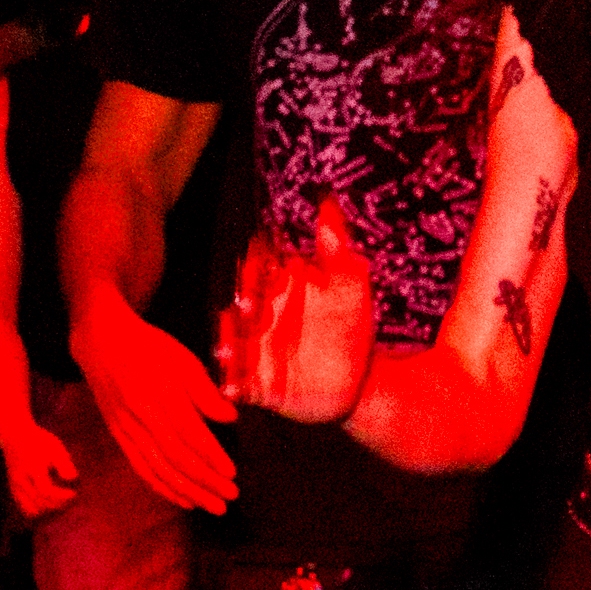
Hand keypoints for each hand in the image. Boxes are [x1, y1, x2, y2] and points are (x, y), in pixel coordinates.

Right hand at [0, 408, 83, 516]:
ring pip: (31, 509)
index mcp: (33, 469)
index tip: (73, 493)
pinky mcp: (13, 490)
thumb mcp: (55, 448)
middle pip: (40, 502)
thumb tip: (72, 479)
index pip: (46, 491)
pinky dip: (37, 510)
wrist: (15, 437)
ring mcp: (15, 487)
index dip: (61, 496)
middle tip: (70, 498)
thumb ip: (64, 464)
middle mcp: (21, 480)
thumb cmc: (39, 441)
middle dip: (58, 504)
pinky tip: (48, 503)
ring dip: (48, 509)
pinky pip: (24, 508)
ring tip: (60, 502)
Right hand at [67, 292, 240, 511]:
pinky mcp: (119, 437)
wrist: (101, 343)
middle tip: (230, 497)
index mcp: (160, 394)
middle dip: (205, 482)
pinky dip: (162, 487)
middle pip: (176, 458)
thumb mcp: (182, 359)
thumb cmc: (149, 348)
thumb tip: (229, 418)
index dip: (211, 457)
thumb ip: (204, 391)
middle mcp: (142, 417)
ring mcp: (127, 430)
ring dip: (188, 492)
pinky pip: (141, 468)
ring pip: (159, 469)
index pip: (190, 435)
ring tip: (212, 506)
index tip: (232, 474)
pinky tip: (183, 500)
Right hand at [215, 196, 389, 428]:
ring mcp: (255, 350)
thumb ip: (336, 246)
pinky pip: (240, 383)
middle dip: (243, 305)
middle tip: (249, 306)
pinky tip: (234, 388)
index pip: (260, 270)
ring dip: (229, 345)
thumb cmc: (351, 325)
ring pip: (234, 343)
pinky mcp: (257, 384)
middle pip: (242, 305)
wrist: (361, 379)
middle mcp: (260, 317)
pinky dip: (233, 385)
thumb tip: (327, 201)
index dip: (258, 264)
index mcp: (278, 289)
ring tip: (228, 351)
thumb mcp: (350, 283)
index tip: (259, 258)